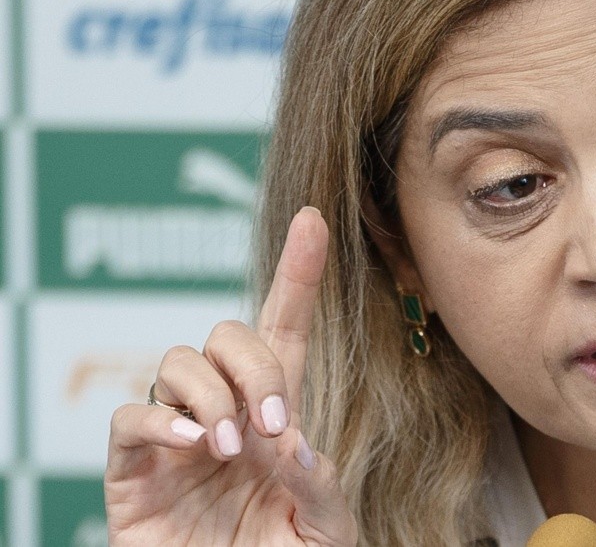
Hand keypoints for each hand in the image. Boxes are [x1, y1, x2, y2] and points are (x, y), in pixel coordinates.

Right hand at [104, 207, 356, 544]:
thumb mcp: (326, 529)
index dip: (299, 274)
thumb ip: (319, 484)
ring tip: (229, 448)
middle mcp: (225, 414)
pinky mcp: (133, 473)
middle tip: (272, 425)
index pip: (286, 329)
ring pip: (177, 362)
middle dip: (254, 366)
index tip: (314, 220)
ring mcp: (176, 440)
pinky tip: (192, 446)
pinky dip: (159, 422)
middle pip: (228, 334)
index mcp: (276, 418)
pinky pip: (129, 419)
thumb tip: (289, 441)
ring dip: (210, 395)